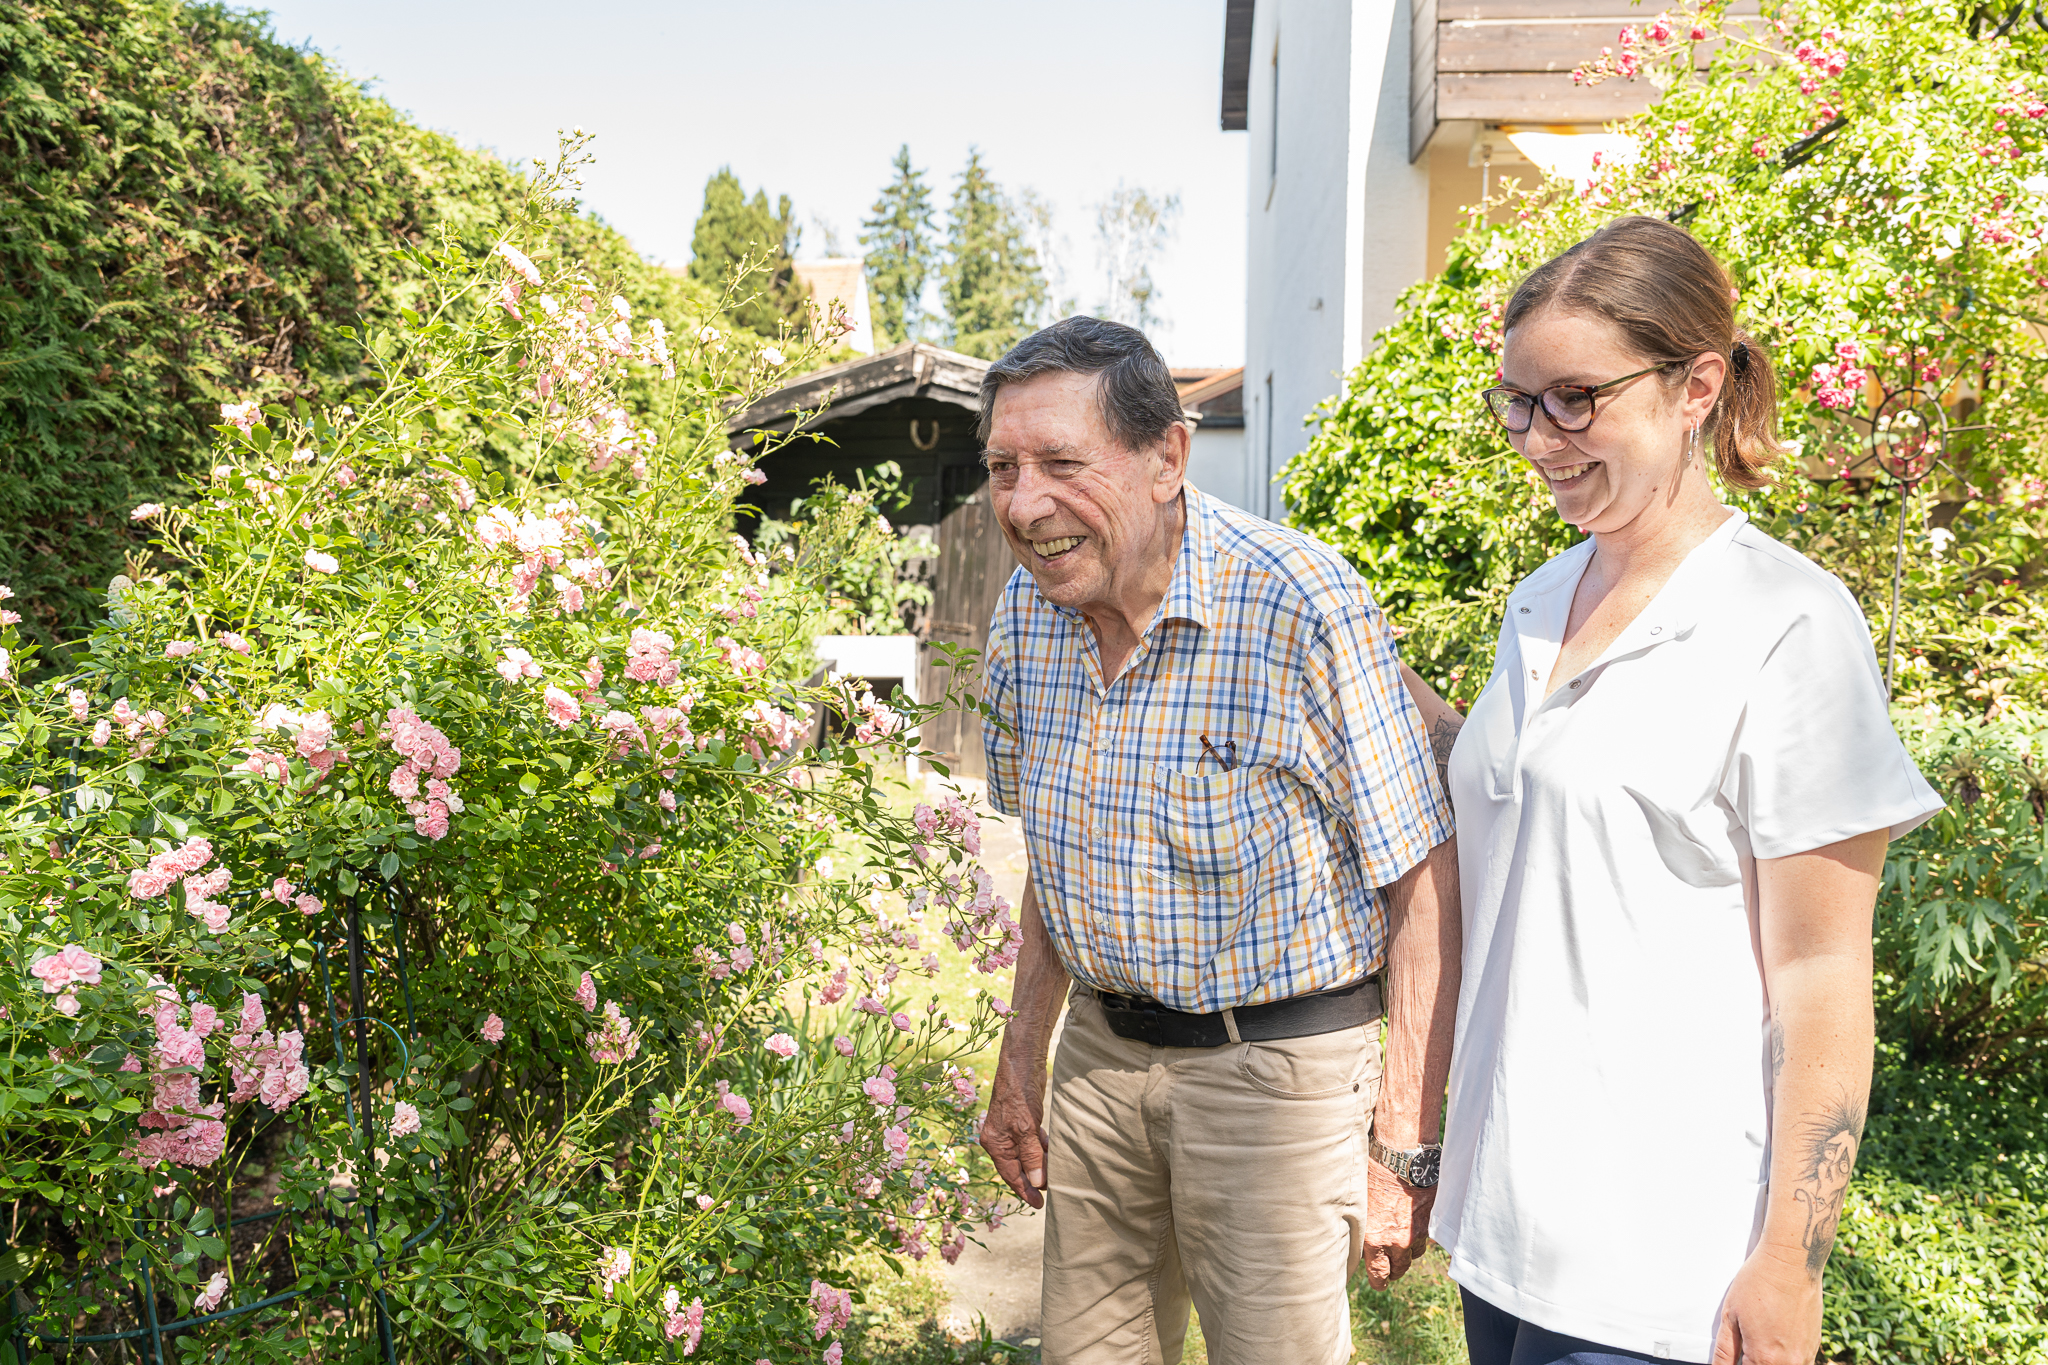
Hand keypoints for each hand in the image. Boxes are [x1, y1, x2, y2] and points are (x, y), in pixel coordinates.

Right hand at [979, 1053, 1049, 1208]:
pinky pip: (1032, 1143)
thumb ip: (1031, 1155)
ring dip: (1040, 1165)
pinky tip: (1053, 1154)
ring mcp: (1011, 1131)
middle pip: (1018, 1167)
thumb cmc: (1019, 1095)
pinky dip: (1042, 1150)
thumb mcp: (1026, 1129)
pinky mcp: (1022, 1122)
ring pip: (1027, 1156)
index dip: (1025, 1191)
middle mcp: (1000, 1140)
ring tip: (1055, 1177)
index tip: (1039, 1205)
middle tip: (1051, 1193)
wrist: (1022, 1065)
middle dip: (1033, 1180)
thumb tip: (1035, 1181)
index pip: (1011, 1175)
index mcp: (995, 1144)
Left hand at [1361, 1155, 1434, 1288]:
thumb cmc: (1372, 1174)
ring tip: (1400, 1240)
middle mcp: (1398, 1240)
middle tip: (1390, 1265)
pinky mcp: (1432, 1220)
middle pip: (1400, 1268)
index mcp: (1376, 1239)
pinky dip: (1420, 1233)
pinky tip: (1413, 1223)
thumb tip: (1359, 1242)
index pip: (1379, 1275)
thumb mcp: (1358, 1205)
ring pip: (1415, 1252)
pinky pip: (1427, 1235)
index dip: (1379, 1281)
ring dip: (1408, 1249)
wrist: (1400, 1155)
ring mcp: (1418, 1231)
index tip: (1379, 1282)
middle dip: (1394, 1269)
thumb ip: (1362, 1229)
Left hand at [1711, 1246, 1822, 1364]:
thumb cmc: (1758, 1283)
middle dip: (1752, 1362)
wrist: (1792, 1263)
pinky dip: (1784, 1359)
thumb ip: (1724, 1351)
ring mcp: (1805, 1356)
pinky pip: (1799, 1364)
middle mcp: (1789, 1363)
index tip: (1735, 1358)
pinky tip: (1774, 1341)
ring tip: (1759, 1343)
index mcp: (1764, 1358)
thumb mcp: (1730, 1316)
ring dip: (1769, 1362)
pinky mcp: (1814, 1346)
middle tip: (1744, 1350)